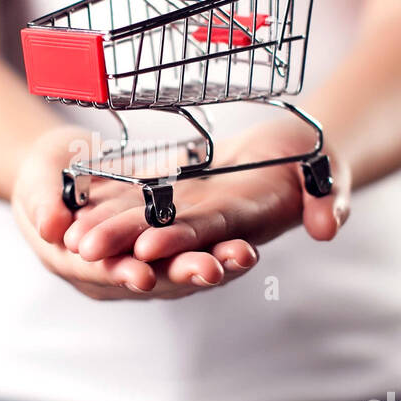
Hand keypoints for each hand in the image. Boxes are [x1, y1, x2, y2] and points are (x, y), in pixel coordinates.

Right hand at [10, 125, 260, 298]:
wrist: (59, 171)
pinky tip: (246, 249)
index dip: (120, 273)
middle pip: (149, 279)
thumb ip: (42, 203)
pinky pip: (193, 255)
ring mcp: (138, 264)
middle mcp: (110, 273)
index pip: (100, 273)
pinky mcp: (162, 249)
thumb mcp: (35, 182)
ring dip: (212, 266)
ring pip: (178, 272)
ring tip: (242, 258)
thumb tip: (50, 226)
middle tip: (210, 270)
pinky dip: (218, 253)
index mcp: (73, 263)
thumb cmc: (43, 177)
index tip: (142, 274)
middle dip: (180, 273)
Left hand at [62, 118, 351, 264]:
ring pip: (141, 219)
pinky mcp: (176, 190)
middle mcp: (210, 222)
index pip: (207, 233)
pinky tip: (74, 199)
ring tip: (69, 235)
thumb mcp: (332, 172)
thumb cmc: (319, 159)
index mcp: (245, 218)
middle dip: (123, 243)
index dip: (178, 240)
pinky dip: (107, 198)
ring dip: (107, 229)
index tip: (146, 247)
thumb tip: (327, 227)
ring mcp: (190, 208)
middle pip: (163, 233)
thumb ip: (330, 198)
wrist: (298, 151)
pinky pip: (135, 196)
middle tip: (84, 248)